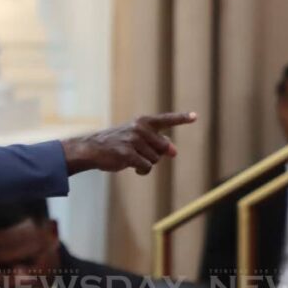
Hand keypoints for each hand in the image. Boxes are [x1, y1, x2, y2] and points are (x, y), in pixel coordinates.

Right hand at [62, 113, 195, 174]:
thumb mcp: (137, 137)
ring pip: (155, 160)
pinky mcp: (128, 154)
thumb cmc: (117, 143)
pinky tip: (132, 168)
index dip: (181, 119)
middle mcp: (140, 128)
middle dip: (155, 155)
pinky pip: (146, 167)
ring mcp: (134, 141)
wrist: (92, 148)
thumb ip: (157, 142)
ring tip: (132, 158)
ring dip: (146, 163)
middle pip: (163, 148)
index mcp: (144, 122)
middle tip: (140, 153)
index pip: (166, 120)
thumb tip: (174, 152)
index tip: (195, 117)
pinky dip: (142, 170)